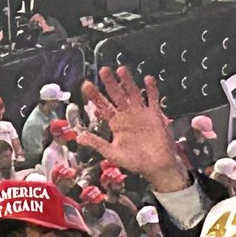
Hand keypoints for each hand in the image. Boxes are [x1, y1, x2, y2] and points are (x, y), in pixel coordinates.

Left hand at [76, 67, 190, 192]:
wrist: (156, 167)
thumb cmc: (135, 161)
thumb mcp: (112, 153)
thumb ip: (97, 143)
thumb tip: (79, 138)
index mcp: (116, 123)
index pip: (103, 106)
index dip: (95, 96)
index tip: (86, 85)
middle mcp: (127, 115)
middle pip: (117, 95)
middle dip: (110, 83)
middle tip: (103, 71)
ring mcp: (141, 114)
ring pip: (133, 93)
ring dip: (128, 82)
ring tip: (121, 70)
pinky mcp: (155, 115)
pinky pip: (153, 99)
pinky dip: (151, 90)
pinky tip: (148, 79)